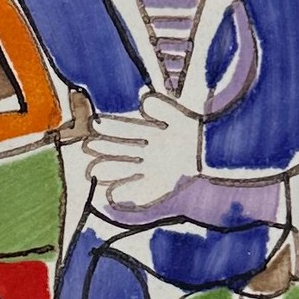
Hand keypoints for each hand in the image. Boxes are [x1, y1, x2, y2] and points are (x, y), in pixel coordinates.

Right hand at [86, 92, 201, 210]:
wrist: (210, 150)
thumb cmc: (191, 131)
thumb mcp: (176, 116)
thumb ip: (161, 108)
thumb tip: (144, 101)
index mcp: (148, 134)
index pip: (126, 130)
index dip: (111, 127)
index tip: (95, 124)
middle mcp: (146, 152)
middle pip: (122, 149)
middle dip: (105, 147)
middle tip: (88, 145)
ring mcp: (152, 169)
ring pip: (127, 169)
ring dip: (112, 169)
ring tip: (93, 171)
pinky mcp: (160, 184)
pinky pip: (144, 191)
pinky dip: (130, 194)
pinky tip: (114, 197)